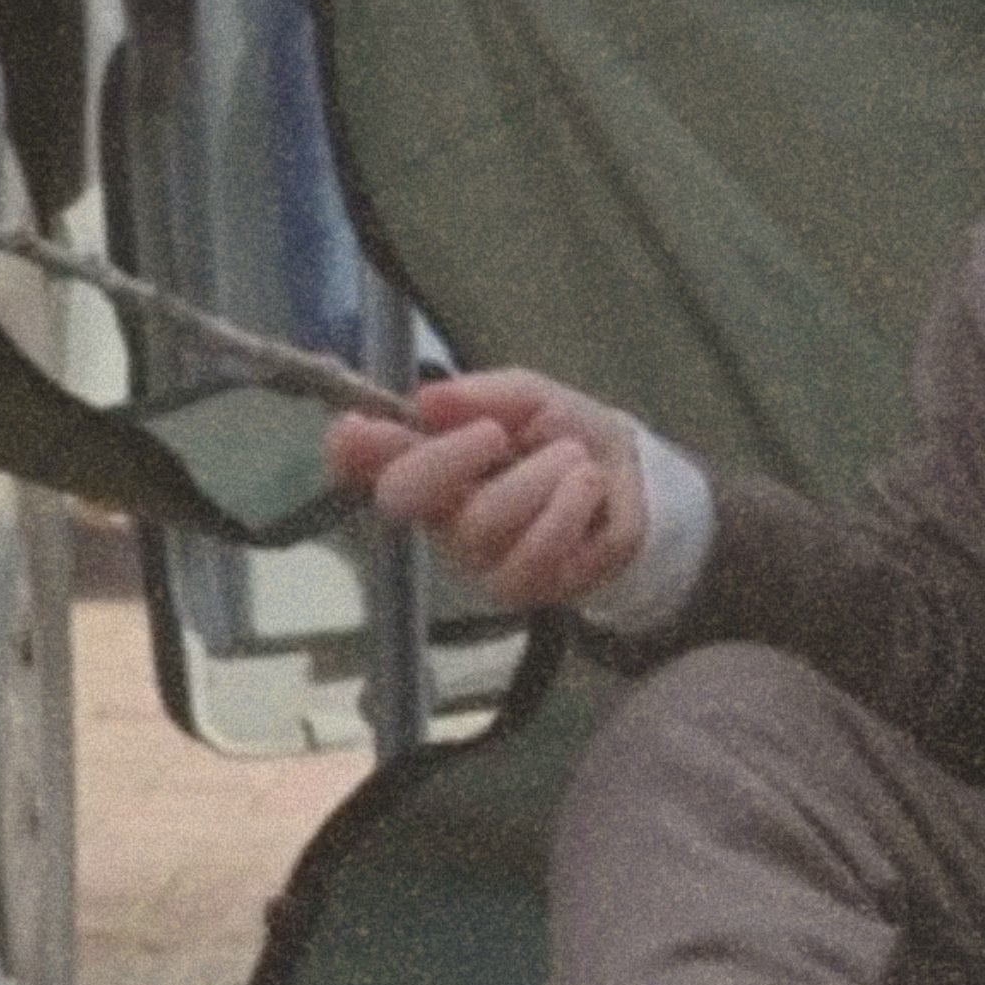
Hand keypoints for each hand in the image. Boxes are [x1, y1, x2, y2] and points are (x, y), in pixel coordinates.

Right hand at [325, 371, 647, 610]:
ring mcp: (476, 559)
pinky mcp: (520, 589)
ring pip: (479, 522)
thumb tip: (427, 399)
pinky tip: (586, 488)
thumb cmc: (565, 437)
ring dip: (535, 479)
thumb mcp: (531, 398)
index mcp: (431, 463)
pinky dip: (566, 508)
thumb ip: (483, 395)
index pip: (368, 463)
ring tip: (573, 459)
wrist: (632, 482)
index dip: (352, 450)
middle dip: (445, 456)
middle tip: (494, 433)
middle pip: (404, 496)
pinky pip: (532, 553)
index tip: (353, 428)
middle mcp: (440, 515)